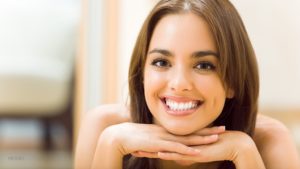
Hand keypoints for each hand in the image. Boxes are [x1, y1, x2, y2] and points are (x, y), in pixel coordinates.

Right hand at [101, 122, 224, 157]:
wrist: (119, 136)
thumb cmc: (133, 139)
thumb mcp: (150, 139)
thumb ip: (159, 143)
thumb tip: (165, 148)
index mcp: (167, 131)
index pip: (188, 130)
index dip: (201, 129)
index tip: (214, 127)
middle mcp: (168, 133)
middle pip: (191, 132)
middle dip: (208, 131)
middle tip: (223, 129)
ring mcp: (164, 138)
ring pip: (187, 139)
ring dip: (202, 140)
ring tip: (217, 139)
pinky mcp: (158, 145)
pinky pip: (175, 148)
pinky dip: (187, 150)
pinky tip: (197, 153)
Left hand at [142, 130, 263, 168]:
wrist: (234, 143)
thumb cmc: (217, 147)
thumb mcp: (198, 153)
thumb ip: (188, 155)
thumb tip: (180, 160)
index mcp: (182, 142)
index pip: (164, 144)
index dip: (151, 145)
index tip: (139, 145)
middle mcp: (183, 143)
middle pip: (161, 145)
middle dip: (147, 147)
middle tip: (133, 147)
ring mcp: (189, 146)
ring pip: (167, 149)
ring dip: (152, 151)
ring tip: (138, 151)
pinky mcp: (196, 151)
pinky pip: (180, 153)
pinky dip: (169, 153)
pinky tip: (159, 154)